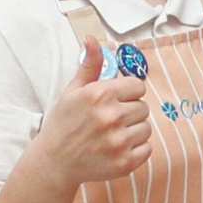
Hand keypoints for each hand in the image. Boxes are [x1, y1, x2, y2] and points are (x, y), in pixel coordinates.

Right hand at [33, 40, 153, 185]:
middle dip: (130, 112)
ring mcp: (119, 141)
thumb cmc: (64, 123)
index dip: (128, 92)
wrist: (55, 162)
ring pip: (146, 128)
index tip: (116, 100)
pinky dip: (136, 149)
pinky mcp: (125, 162)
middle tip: (111, 120)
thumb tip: (94, 40)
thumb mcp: (73, 90)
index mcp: (101, 95)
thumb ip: (90, 65)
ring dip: (134, 131)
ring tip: (113, 135)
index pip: (137, 85)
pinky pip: (147, 148)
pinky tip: (117, 148)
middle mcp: (112, 117)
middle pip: (143, 107)